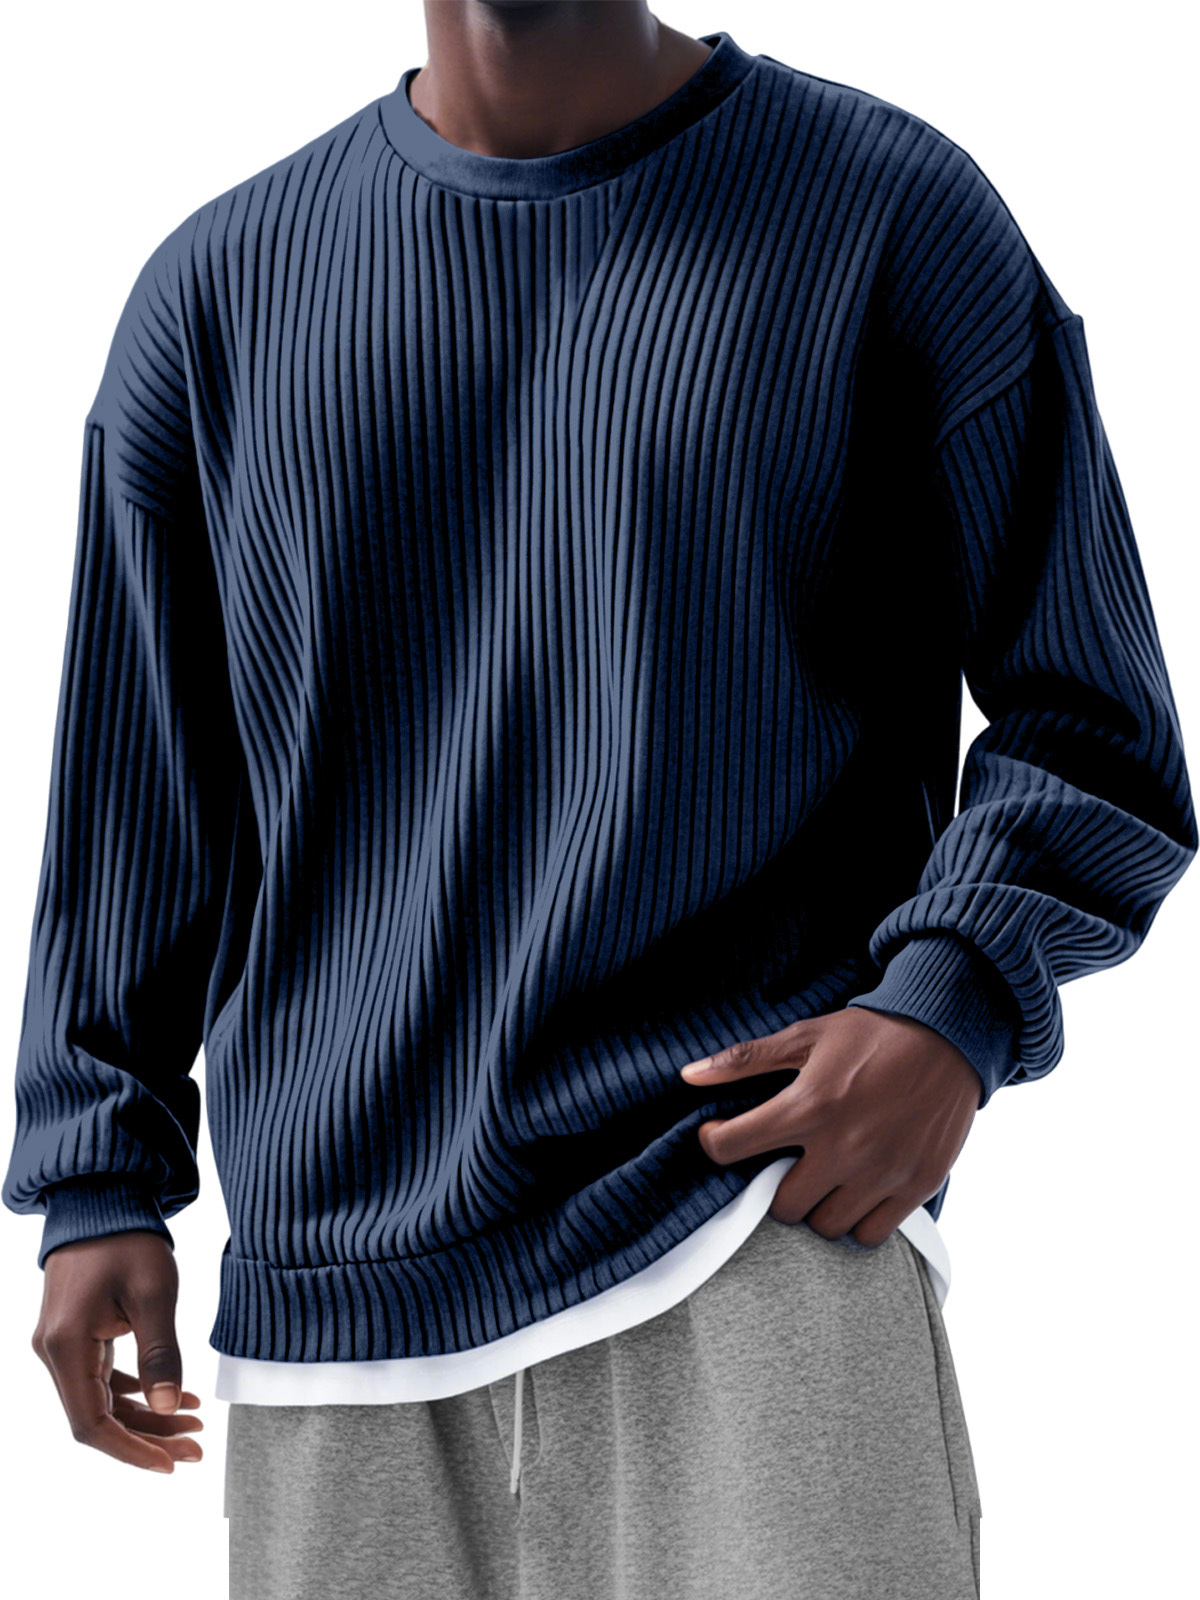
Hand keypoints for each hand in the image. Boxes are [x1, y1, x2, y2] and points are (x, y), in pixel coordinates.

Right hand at [32, 1231, 203, 1472]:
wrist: (102, 1198)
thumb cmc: (128, 1239)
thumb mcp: (154, 1294)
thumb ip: (161, 1353)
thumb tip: (170, 1408)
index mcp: (66, 1346)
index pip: (91, 1423)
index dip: (130, 1450)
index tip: (170, 1465)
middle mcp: (54, 1352)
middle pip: (99, 1416)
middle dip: (149, 1437)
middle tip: (195, 1450)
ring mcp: (63, 1344)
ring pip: (104, 1400)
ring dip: (149, 1416)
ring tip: (194, 1424)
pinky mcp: (77, 1335)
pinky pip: (104, 1378)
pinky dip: (140, 1391)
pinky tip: (177, 1396)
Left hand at [680, 1005, 980, 1245]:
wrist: (949, 1034)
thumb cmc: (873, 1034)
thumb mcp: (806, 1036)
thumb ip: (745, 1060)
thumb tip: (688, 1076)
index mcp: (809, 1106)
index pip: (733, 1148)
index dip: (715, 1145)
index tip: (721, 1138)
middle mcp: (843, 1147)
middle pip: (783, 1206)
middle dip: (776, 1188)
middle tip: (787, 1166)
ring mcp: (882, 1172)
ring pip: (827, 1227)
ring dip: (818, 1208)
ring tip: (824, 1180)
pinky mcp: (917, 1185)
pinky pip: (872, 1234)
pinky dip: (859, 1221)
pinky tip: (857, 1193)